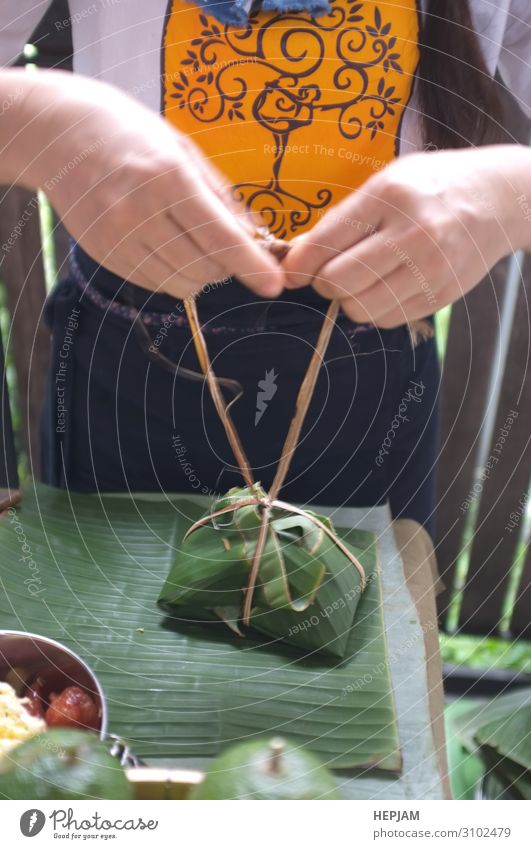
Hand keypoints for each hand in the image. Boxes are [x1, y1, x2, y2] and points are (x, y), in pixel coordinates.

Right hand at [6, 70, 282, 298]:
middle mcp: (140, 210)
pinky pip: (153, 282)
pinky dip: (171, 274)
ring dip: (199, 273)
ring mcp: (118, 236)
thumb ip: (221, 197)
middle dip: (225, 265)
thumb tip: (257, 238)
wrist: (59, 134)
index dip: (251, 265)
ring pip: (179, 283)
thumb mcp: (183, 150)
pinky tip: (165, 245)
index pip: (219, 236)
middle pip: (204, 268)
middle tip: (222, 243)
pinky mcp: (104, 253)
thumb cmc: (132, 135)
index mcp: (168, 177)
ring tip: (192, 242)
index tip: (273, 286)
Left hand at [283, 147, 528, 326]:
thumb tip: (298, 255)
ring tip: (358, 281)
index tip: (292, 273)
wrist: (499, 199)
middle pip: (340, 282)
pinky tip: (382, 288)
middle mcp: (413, 233)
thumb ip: (342, 219)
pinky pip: (387, 319)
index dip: (300, 264)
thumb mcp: (386, 184)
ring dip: (348, 301)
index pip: (328, 241)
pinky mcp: (442, 296)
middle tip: (329, 274)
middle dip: (324, 283)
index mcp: (391, 196)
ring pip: (360, 309)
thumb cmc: (432, 187)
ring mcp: (431, 268)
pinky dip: (374, 310)